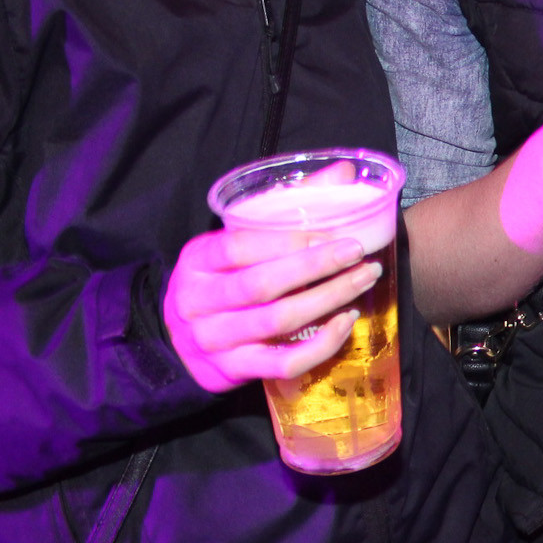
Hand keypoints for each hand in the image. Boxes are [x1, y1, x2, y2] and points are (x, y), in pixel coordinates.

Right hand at [162, 226, 382, 392]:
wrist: (179, 340)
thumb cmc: (220, 279)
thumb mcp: (235, 240)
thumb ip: (284, 205)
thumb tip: (343, 171)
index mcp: (197, 260)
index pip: (240, 245)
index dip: (290, 240)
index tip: (334, 234)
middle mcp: (198, 301)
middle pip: (262, 284)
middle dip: (317, 267)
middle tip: (360, 254)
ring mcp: (212, 340)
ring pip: (277, 321)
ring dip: (328, 300)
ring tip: (363, 280)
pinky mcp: (231, 371)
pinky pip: (282, 362)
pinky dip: (319, 345)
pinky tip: (344, 323)